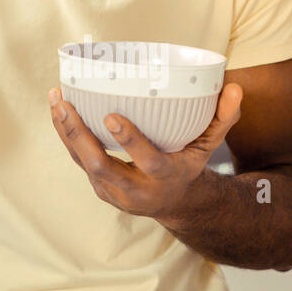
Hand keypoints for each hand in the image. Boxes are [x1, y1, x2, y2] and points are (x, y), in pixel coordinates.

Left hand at [47, 81, 243, 218]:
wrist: (174, 202)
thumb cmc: (190, 163)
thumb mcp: (210, 145)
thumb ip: (223, 118)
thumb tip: (234, 88)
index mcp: (167, 177)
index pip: (148, 161)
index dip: (129, 141)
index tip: (111, 115)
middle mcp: (137, 190)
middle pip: (102, 166)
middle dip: (80, 136)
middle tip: (66, 103)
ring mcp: (114, 191)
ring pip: (83, 163)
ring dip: (66, 132)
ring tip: (56, 98)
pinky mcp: (100, 187)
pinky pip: (79, 160)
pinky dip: (67, 135)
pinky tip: (58, 108)